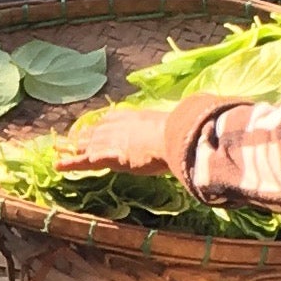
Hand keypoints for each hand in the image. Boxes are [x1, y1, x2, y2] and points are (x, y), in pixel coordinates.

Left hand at [60, 94, 248, 173]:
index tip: (96, 123)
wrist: (179, 136)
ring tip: (55, 150)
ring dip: (71, 148)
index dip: (104, 122)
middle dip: (83, 134)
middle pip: (98, 129)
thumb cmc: (185, 132)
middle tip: (67, 137)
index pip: (117, 117)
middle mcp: (123, 124)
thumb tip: (225, 117)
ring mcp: (115, 139)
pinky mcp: (110, 155)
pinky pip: (85, 160)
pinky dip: (70, 162)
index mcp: (140, 116)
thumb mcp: (190, 126)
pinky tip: (57, 164)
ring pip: (87, 143)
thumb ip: (197, 126)